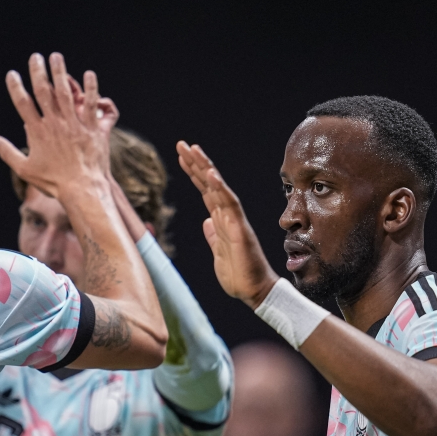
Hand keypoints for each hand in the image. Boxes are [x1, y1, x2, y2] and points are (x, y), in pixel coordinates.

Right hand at [0, 53, 108, 200]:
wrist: (82, 189)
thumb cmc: (53, 182)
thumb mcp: (25, 170)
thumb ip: (8, 152)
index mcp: (37, 132)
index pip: (23, 103)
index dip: (16, 87)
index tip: (11, 73)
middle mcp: (55, 123)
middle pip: (44, 91)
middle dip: (38, 71)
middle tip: (35, 56)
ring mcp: (75, 124)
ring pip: (66, 92)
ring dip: (60, 72)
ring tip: (56, 56)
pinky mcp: (92, 127)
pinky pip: (92, 103)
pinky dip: (92, 88)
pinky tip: (89, 73)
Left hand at [177, 141, 278, 307]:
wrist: (254, 291)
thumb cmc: (238, 275)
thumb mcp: (218, 253)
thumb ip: (213, 236)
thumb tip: (206, 222)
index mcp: (221, 221)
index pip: (205, 191)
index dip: (194, 174)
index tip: (182, 157)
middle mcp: (227, 216)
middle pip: (209, 184)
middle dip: (196, 163)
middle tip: (181, 144)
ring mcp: (234, 220)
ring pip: (218, 188)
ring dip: (206, 168)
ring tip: (193, 150)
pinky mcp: (240, 228)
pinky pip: (230, 204)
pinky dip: (220, 188)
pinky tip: (211, 173)